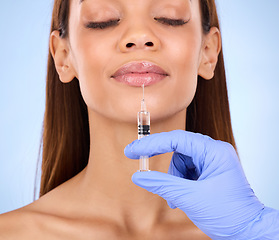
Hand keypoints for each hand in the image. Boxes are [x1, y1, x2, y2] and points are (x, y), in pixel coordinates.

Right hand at [125, 130, 277, 238]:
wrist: (247, 231)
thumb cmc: (227, 214)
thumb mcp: (190, 198)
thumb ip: (162, 184)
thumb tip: (138, 177)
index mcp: (215, 152)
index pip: (177, 139)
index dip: (152, 143)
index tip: (133, 150)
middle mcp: (214, 152)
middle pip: (178, 148)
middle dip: (163, 162)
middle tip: (139, 161)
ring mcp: (212, 161)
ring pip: (181, 161)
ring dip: (174, 179)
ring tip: (177, 198)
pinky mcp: (209, 171)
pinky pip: (187, 170)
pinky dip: (179, 182)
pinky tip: (182, 197)